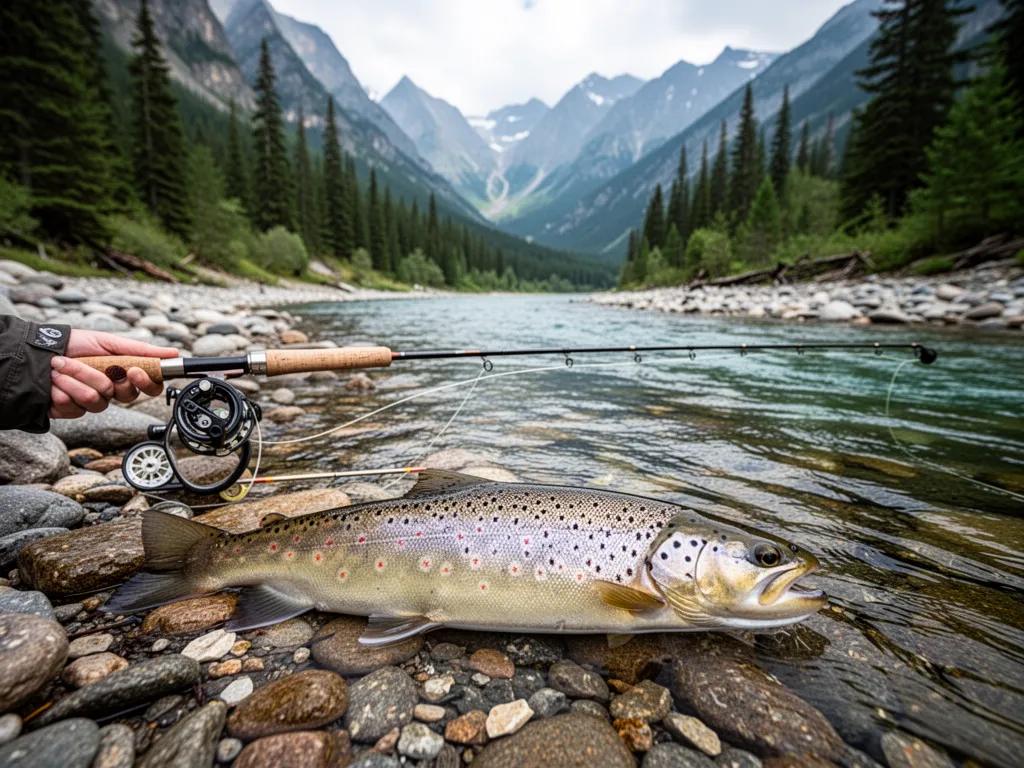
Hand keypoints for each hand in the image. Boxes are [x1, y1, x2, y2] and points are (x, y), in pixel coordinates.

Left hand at [49, 329, 178, 418]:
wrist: (37, 352)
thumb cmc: (74, 344)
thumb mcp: (109, 342)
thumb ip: (142, 350)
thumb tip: (173, 353)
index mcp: (125, 374)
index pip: (150, 387)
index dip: (146, 383)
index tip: (134, 371)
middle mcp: (112, 391)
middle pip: (125, 396)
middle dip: (104, 376)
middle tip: (96, 365)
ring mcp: (93, 402)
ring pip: (97, 400)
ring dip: (77, 378)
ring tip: (61, 366)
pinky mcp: (73, 410)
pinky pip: (76, 407)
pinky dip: (63, 388)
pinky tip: (55, 381)